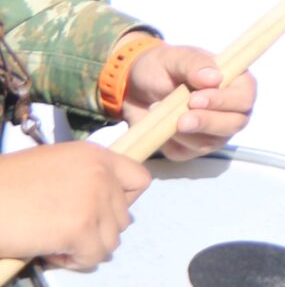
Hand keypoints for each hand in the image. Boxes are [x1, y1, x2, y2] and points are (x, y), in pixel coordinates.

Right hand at [0, 142, 149, 266]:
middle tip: (60, 233)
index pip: (139, 180)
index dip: (121, 203)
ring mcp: (94, 200)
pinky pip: (93, 256)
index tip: (95, 213)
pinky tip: (46, 251)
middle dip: (95, 231)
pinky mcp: (81, 228)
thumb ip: (83, 180)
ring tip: (52, 242)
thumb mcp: (53, 168)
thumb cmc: (5, 186)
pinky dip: (72, 261)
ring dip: (84, 248)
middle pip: (123, 217)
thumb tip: (100, 207)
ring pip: (111, 240)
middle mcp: (101, 173)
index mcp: (95, 155)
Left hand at [122, 42, 255, 159]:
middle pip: (234, 124)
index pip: (244, 97)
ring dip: (184, 133)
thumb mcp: (176, 58)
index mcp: (236, 83)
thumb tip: (215, 78)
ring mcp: (212, 132)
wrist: (134, 87)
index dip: (224, 101)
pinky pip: (184, 153)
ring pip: (210, 142)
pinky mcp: (190, 149)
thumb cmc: (163, 67)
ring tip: (159, 113)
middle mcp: (230, 110)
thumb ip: (195, 64)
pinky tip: (157, 125)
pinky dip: (169, 142)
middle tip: (181, 119)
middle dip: (207, 122)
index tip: (195, 99)